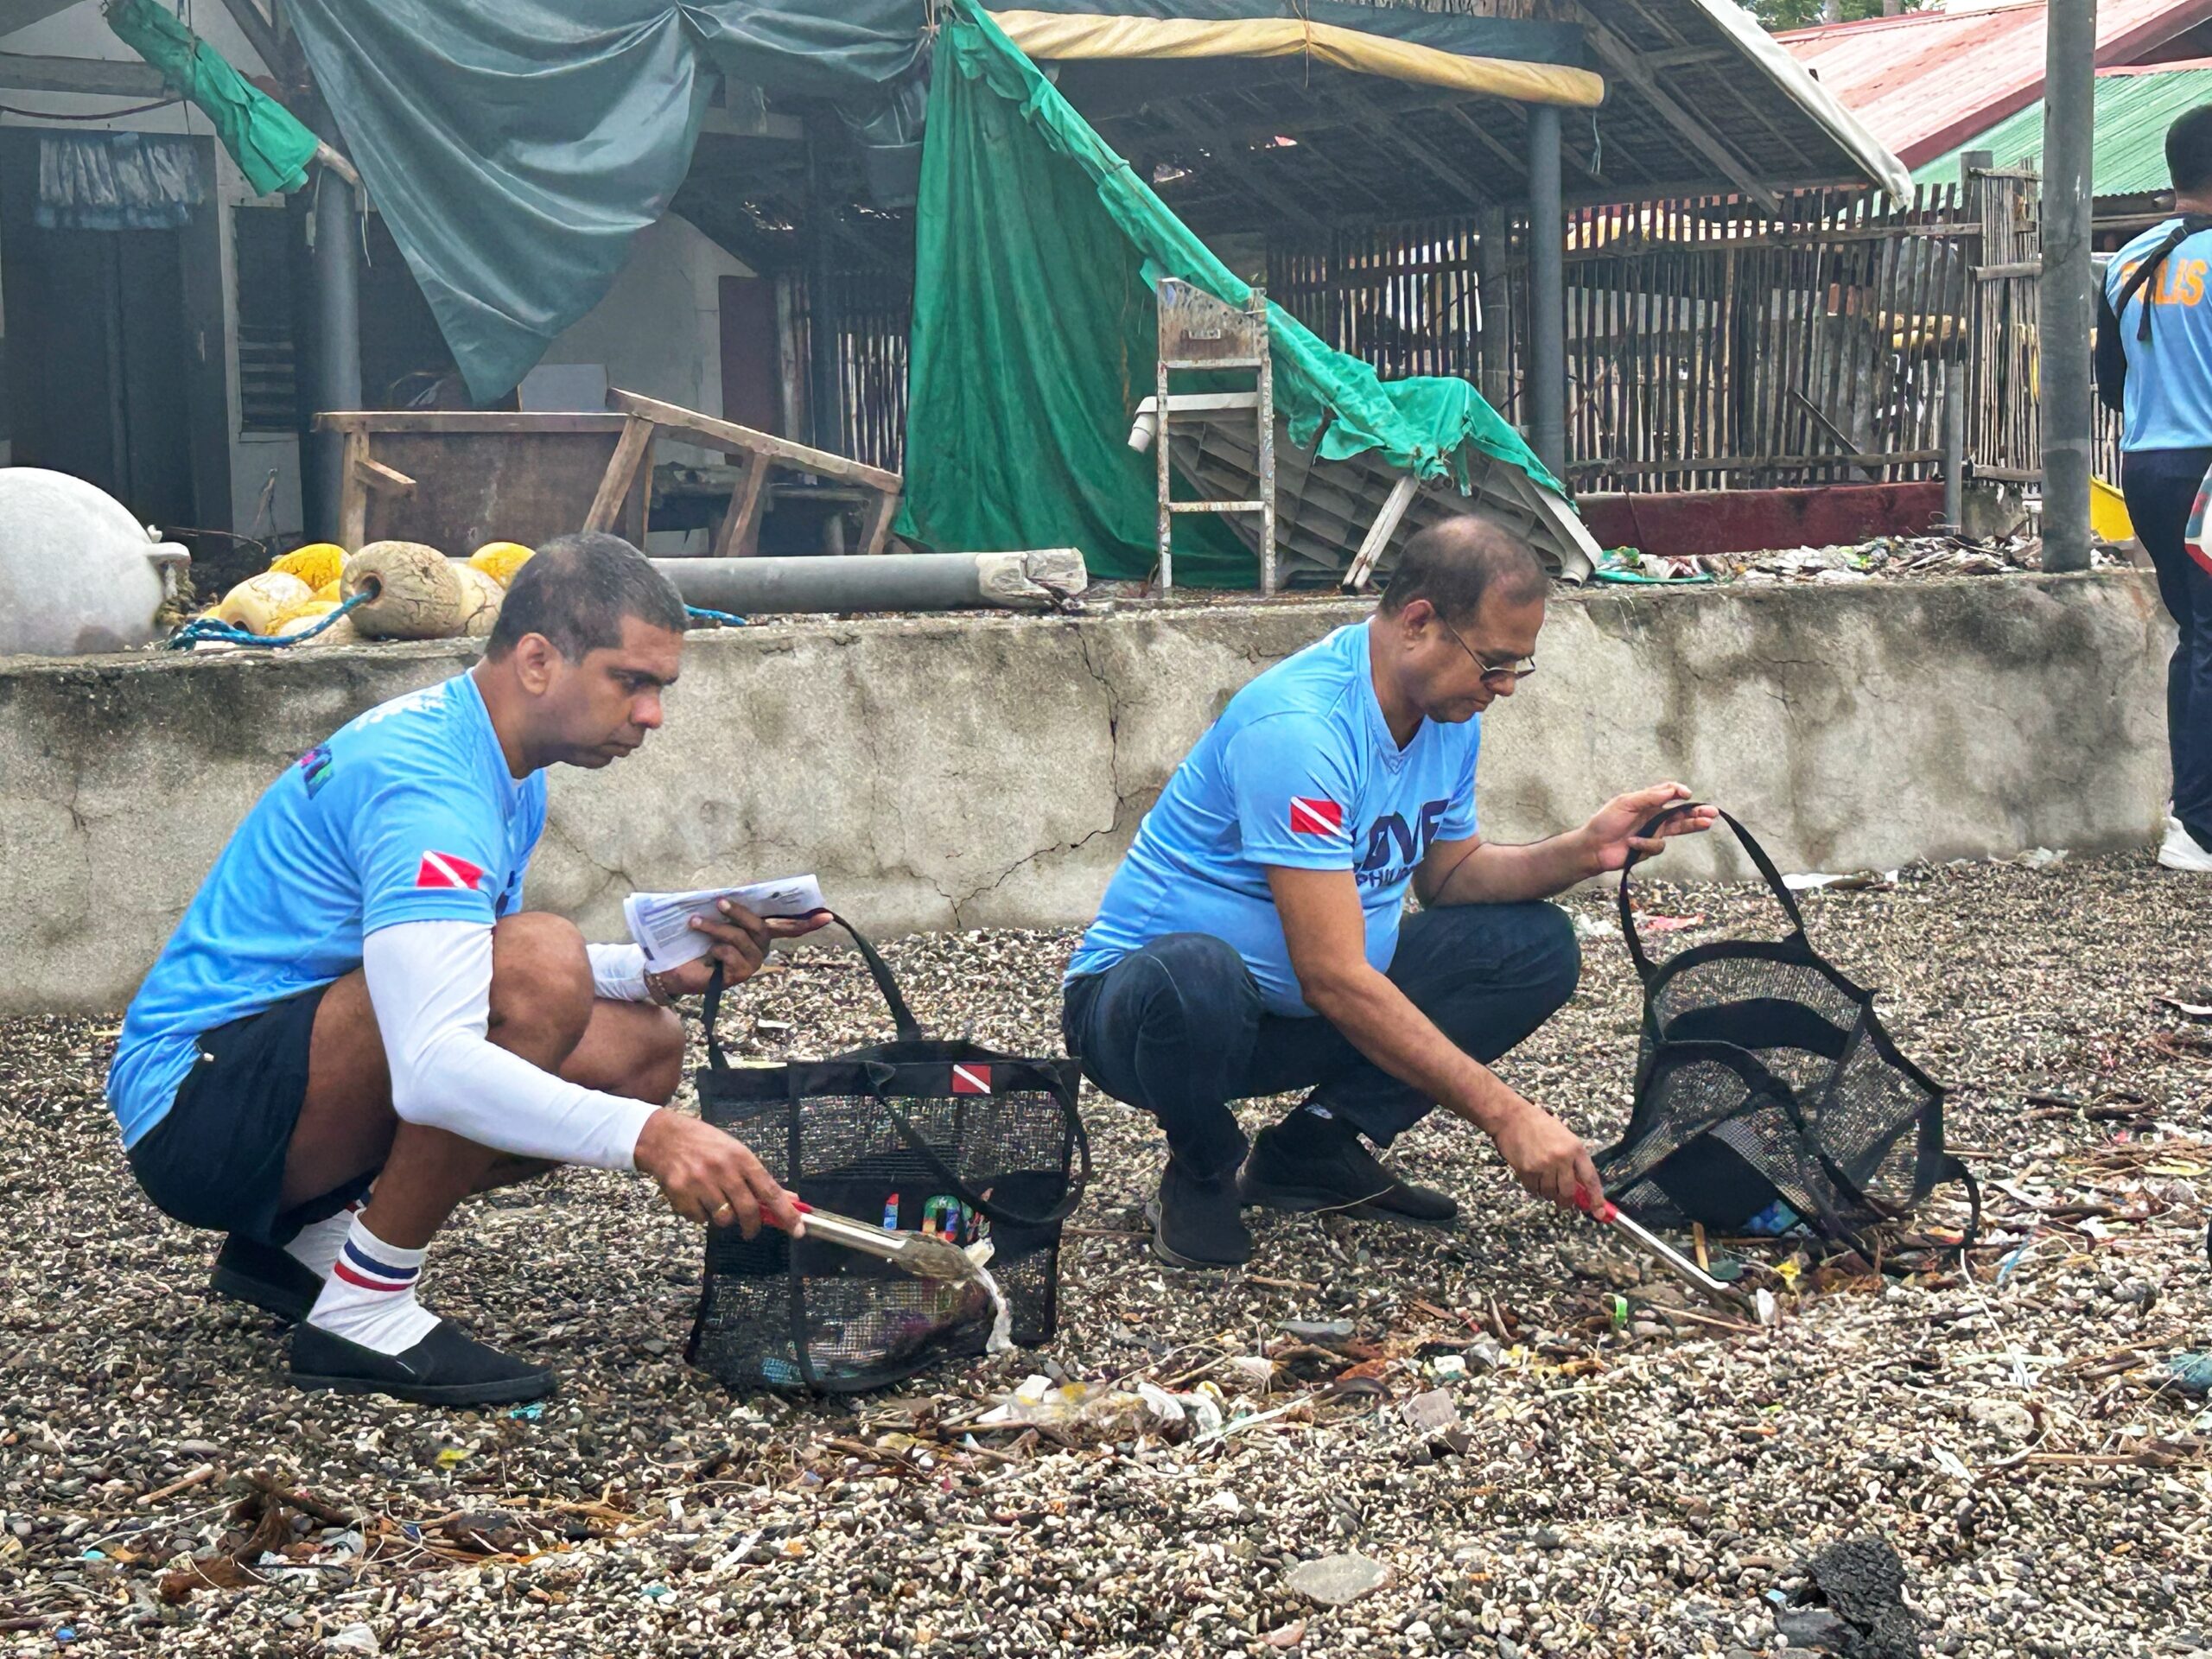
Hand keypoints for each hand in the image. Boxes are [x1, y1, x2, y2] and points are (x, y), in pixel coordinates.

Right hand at [633, 1108, 804, 1237]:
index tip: (797, 1230)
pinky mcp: (681, 1195)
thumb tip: (788, 1199)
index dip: (786, 1213)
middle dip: (752, 1226)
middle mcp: (723, 1170)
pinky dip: (702, 1215)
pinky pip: (700, 1220)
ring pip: (724, 1219)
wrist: (662, 1137)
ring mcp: (700, 1183)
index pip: (770, 1191)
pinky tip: (696, 1197)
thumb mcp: (735, 1151)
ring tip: (715, 1201)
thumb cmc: (704, 1143)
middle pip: (748, 1211)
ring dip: (724, 1218)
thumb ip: (759, 1177)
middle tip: (751, 1230)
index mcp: (741, 1157)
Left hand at [661, 903, 832, 995]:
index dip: (807, 922)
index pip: (787, 926)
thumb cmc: (691, 940)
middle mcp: (759, 949)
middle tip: (719, 901)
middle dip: (740, 913)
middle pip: (761, 927)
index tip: (827, 916)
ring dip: (718, 927)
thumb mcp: (710, 917)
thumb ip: (726, 907)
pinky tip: (707, 953)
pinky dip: (717, 949)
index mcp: (757, 933)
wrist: (670, 968)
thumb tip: (728, 891)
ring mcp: (750, 964)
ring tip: (694, 922)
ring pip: (743, 938)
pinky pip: (733, 955)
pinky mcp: (738, 976)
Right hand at [1487, 1096, 1602, 1209]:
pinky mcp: (1527, 1170)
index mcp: (1575, 1149)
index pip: (1590, 1179)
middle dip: (1567, 1201)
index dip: (1596, 1198)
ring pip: (1550, 1194)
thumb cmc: (1540, 1125)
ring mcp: (1543, 1165)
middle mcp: (1561, 1158)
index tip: (1599, 1213)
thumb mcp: (1565, 1138)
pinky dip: (1536, 1189)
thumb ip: (1574, 1161)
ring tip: (1545, 1182)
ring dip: (1549, 1194)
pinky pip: (1534, 1190)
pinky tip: (1534, 1177)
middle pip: (1568, 1192)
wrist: (1512, 1117)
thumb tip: (1580, 1187)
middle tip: (1565, 1203)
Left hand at [1578, 782, 1715, 874]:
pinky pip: (1657, 846)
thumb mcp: (1625, 803)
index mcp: (1648, 802)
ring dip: (1691, 825)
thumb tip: (1673, 790)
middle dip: (1698, 812)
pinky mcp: (1649, 849)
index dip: (1680, 793)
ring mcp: (1653, 833)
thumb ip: (1649, 797)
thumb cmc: (1605, 822)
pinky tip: (1632, 842)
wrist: (1593, 848)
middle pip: (1681, 813)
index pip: (1669, 794)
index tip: (1687, 794)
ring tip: (1706, 823)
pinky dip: (1645, 844)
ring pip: (1679, 829)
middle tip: (1713, 813)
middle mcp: (1654, 817)